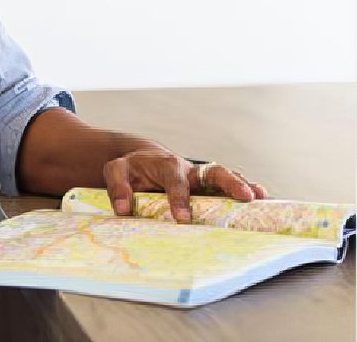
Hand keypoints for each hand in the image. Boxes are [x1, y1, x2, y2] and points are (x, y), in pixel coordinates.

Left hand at [103, 149, 268, 222]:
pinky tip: (262, 200)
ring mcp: (202, 178)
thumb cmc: (131, 169)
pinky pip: (229, 188)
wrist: (141, 162)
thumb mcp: (116, 171)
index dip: (179, 198)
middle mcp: (189, 169)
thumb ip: (118, 186)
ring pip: (226, 177)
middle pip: (212, 170)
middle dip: (230, 182)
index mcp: (166, 164)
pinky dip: (245, 191)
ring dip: (244, 186)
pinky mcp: (209, 187)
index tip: (183, 218)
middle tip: (246, 196)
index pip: (175, 179)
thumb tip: (125, 208)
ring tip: (261, 197)